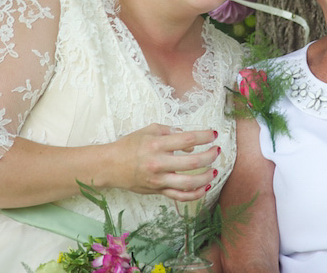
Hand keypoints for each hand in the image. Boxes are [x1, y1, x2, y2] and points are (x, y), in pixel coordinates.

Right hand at [106, 124, 220, 201]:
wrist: (110, 165)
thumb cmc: (129, 145)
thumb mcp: (149, 130)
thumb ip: (171, 132)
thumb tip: (191, 144)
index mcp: (157, 144)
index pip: (188, 139)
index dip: (205, 136)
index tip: (214, 134)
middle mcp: (159, 163)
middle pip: (193, 162)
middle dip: (210, 156)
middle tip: (217, 151)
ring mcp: (158, 179)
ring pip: (189, 183)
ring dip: (206, 177)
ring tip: (214, 170)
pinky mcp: (158, 191)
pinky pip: (180, 196)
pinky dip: (195, 194)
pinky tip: (205, 187)